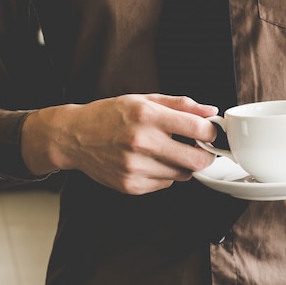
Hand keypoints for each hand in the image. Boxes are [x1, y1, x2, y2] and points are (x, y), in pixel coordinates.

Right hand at [21, 94, 218, 194]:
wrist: (74, 136)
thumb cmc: (110, 115)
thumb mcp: (145, 100)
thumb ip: (181, 105)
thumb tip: (210, 111)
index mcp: (148, 116)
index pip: (197, 128)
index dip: (211, 132)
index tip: (211, 132)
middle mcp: (142, 142)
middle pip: (195, 159)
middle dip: (205, 155)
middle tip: (201, 148)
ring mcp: (135, 167)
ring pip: (182, 174)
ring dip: (183, 164)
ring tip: (168, 151)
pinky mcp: (131, 185)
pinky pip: (165, 184)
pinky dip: (165, 174)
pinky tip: (152, 161)